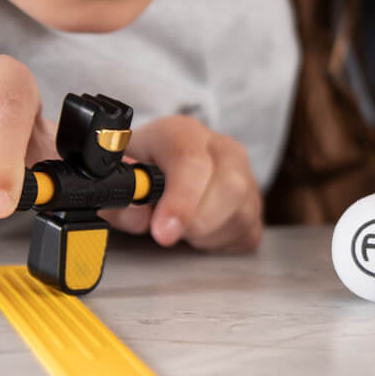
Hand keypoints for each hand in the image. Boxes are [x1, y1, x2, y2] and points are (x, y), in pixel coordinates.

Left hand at [102, 115, 261, 252]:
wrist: (165, 165)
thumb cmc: (142, 169)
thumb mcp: (118, 179)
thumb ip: (118, 198)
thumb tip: (138, 215)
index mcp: (183, 132)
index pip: (191, 161)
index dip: (180, 201)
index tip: (163, 232)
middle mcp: (222, 148)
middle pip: (229, 187)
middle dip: (196, 221)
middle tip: (167, 231)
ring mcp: (246, 174)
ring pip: (241, 215)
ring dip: (205, 233)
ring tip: (182, 225)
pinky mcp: (256, 203)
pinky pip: (247, 233)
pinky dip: (220, 242)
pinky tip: (201, 230)